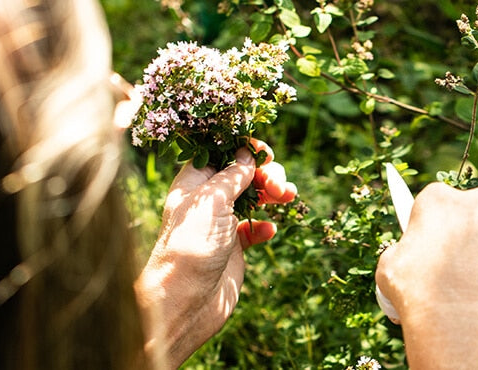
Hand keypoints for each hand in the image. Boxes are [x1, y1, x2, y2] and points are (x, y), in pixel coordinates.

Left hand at [135, 139, 296, 368]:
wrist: (187, 300)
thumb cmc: (192, 246)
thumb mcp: (213, 201)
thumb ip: (233, 175)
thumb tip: (247, 155)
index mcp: (194, 183)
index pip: (221, 153)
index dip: (244, 149)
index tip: (266, 153)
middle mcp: (207, 201)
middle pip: (243, 174)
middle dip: (266, 174)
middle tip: (280, 187)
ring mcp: (220, 225)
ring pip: (253, 199)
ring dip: (273, 195)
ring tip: (289, 198)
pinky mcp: (233, 248)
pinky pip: (255, 229)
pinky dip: (266, 226)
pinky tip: (269, 231)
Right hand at [376, 183, 477, 367]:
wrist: (460, 317)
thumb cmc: (419, 296)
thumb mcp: (390, 268)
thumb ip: (404, 250)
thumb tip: (412, 252)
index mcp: (438, 198)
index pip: (442, 208)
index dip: (443, 234)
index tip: (445, 255)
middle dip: (477, 240)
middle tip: (471, 276)